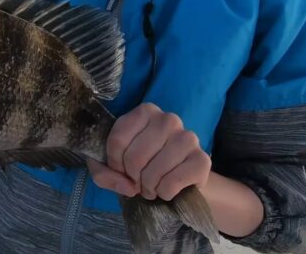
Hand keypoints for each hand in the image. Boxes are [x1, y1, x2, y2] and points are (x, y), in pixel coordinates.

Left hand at [87, 103, 210, 200]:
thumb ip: (103, 173)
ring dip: (148, 187)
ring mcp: (188, 137)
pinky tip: (166, 189)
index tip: (120, 170)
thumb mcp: (111, 166)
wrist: (177, 179)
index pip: (118, 140)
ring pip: (154, 171)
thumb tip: (127, 185)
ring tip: (150, 186)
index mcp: (145, 112)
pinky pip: (172, 182)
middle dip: (132, 177)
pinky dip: (164, 192)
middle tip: (137, 181)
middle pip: (135, 156)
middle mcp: (168, 119)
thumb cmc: (140, 166)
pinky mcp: (202, 160)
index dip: (114, 163)